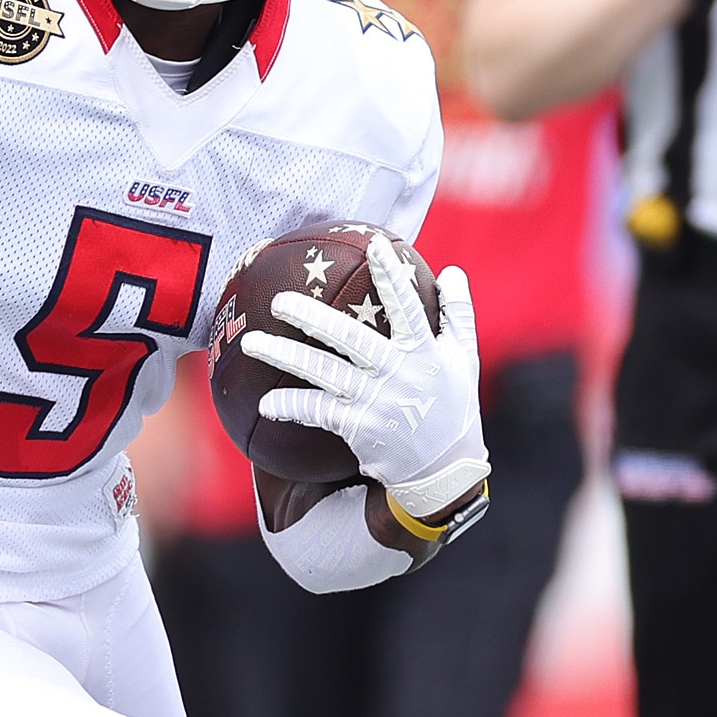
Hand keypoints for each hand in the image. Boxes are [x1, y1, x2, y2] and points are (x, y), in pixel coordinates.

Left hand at [238, 248, 490, 512]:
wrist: (445, 472)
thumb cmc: (453, 408)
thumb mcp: (464, 359)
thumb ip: (457, 313)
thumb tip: (452, 270)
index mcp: (425, 353)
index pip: (408, 307)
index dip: (392, 276)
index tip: (376, 245)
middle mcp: (399, 375)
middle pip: (350, 339)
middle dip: (312, 316)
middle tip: (279, 299)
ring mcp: (376, 402)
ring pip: (323, 373)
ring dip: (285, 356)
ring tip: (252, 342)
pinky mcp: (358, 428)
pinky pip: (318, 412)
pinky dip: (292, 406)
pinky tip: (265, 402)